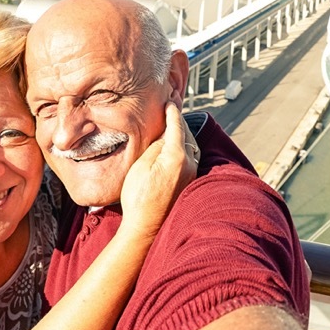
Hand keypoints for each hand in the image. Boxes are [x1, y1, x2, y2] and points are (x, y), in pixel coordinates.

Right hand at [119, 103, 197, 239]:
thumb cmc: (138, 198)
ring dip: (182, 134)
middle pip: (186, 134)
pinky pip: (190, 157)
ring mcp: (192, 174)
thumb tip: (165, 137)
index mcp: (177, 156)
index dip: (172, 112)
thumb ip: (155, 147)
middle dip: (179, 121)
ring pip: (190, 146)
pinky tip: (176, 146)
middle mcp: (190, 164)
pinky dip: (184, 146)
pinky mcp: (189, 183)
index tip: (170, 101)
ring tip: (173, 124)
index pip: (176, 126)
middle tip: (172, 108)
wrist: (146, 228)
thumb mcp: (141, 167)